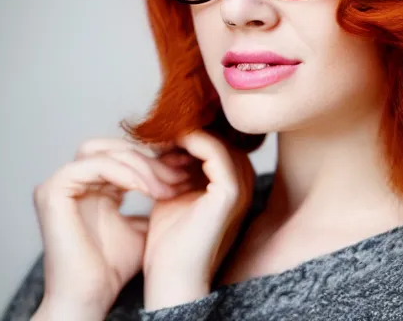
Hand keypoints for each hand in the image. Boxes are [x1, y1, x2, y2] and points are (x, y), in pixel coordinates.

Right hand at [31, 137, 196, 319]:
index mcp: (90, 184)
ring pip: (106, 152)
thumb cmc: (112, 267)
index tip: (184, 168)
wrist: (90, 298)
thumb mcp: (139, 226)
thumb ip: (149, 200)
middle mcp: (72, 179)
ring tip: (164, 187)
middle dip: (149, 160)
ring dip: (140, 166)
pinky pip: (94, 166)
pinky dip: (123, 173)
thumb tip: (176, 179)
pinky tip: (146, 189)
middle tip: (178, 174)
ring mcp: (59, 182)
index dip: (154, 159)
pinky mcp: (53, 190)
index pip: (123, 154)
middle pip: (114, 147)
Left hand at [142, 130, 255, 310]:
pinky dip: (190, 142)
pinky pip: (214, 151)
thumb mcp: (175, 188)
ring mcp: (242, 186)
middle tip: (158, 130)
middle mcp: (244, 181)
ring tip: (159, 136)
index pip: (214, 140)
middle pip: (217, 137)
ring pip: (216, 139)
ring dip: (186, 134)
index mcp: (233, 181)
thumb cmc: (171, 235)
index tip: (159, 130)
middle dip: (186, 131)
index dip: (188, 132)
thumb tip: (168, 132)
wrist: (171, 273)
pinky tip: (166, 144)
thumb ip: (178, 163)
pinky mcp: (232, 192)